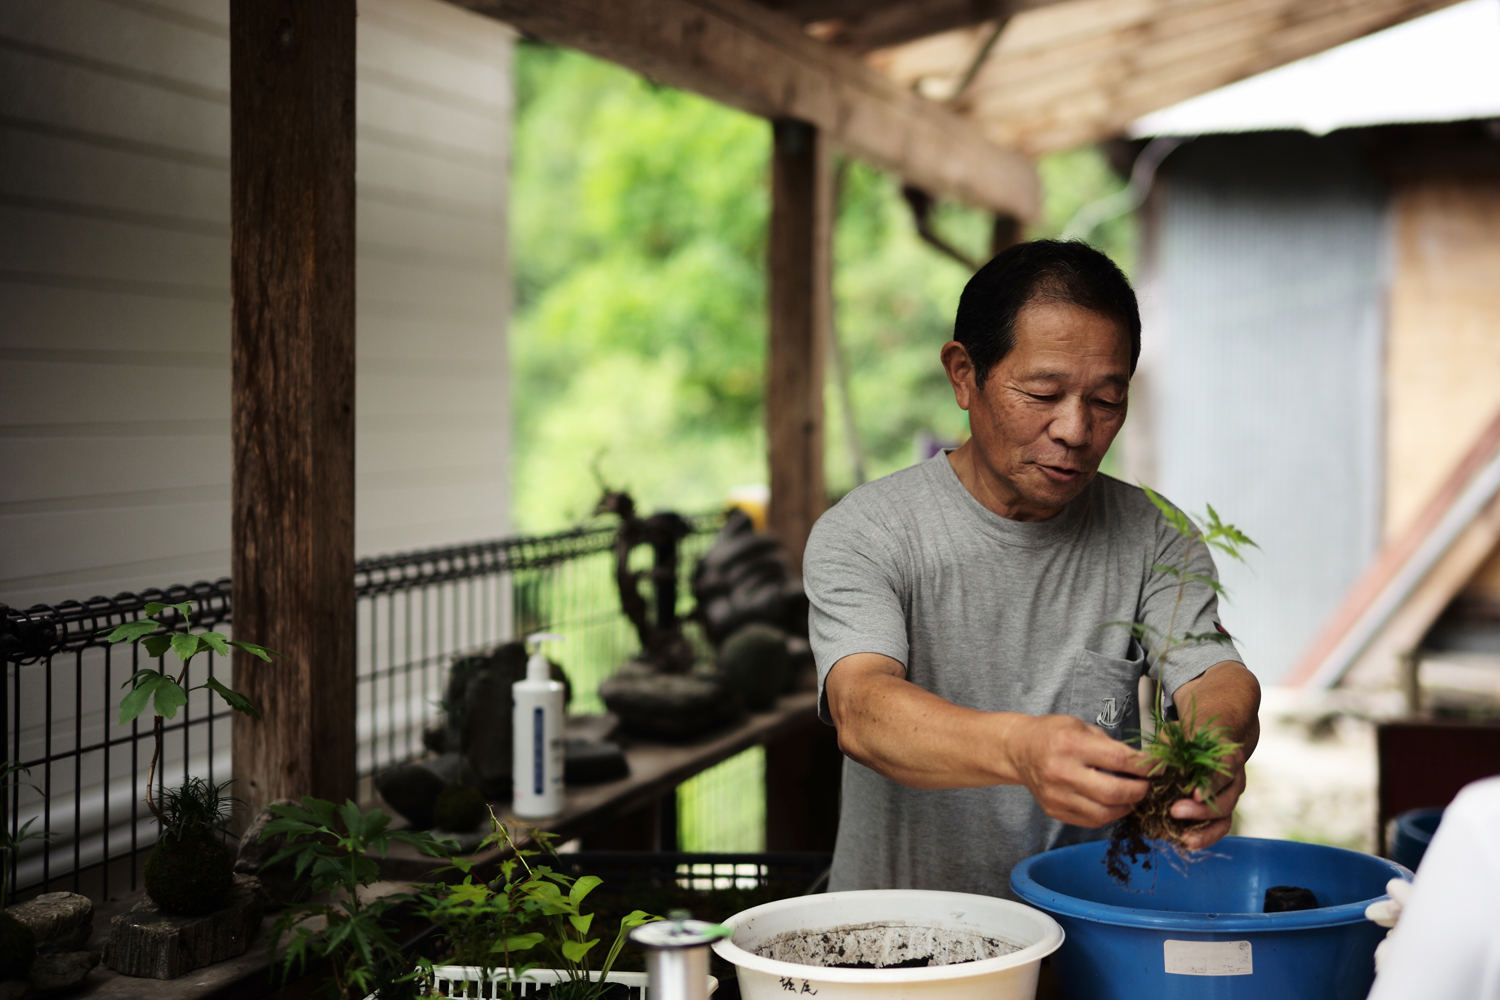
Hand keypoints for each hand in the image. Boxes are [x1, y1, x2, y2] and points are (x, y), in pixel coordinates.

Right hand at [1005, 713, 1151, 826]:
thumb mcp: (1081, 726)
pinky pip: (1091, 821)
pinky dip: (1109, 814)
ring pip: (1104, 813)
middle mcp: (1061, 771)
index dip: (1144, 767)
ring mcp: (1056, 795)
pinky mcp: (1054, 810)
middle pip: (1113, 792)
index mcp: (1070, 744)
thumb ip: (1110, 745)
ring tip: (1133, 796)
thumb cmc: (1052, 734)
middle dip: (1139, 791)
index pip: (1118, 760)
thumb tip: (1143, 764)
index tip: (1158, 768)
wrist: (1018, 750)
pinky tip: (1114, 804)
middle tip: (1148, 786)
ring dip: (1127, 807)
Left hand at [1169, 743, 1244, 848]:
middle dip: (1201, 811)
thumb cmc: (1191, 739)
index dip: (1211, 786)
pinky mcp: (1221, 813)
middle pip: (1226, 802)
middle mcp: (1234, 782)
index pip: (1224, 774)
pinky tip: (1185, 842)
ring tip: (1183, 838)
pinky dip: (1203, 838)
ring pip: (1224, 821)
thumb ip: (1167, 747)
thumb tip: (1150, 764)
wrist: (1209, 743)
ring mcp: (1229, 799)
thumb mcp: (1179, 736)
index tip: (1194, 795)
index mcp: (1228, 760)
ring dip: (1204, 832)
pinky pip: (1217, 830)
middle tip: (1175, 812)